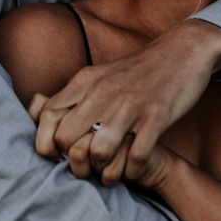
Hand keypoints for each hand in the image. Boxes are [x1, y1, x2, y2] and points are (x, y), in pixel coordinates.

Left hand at [29, 19, 220, 168]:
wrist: (183, 51)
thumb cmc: (138, 70)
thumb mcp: (99, 74)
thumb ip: (72, 94)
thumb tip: (37, 110)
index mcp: (86, 81)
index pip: (46, 115)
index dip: (45, 142)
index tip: (56, 155)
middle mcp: (103, 92)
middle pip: (67, 138)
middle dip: (73, 161)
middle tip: (85, 167)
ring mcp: (131, 104)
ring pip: (100, 151)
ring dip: (103, 168)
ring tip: (110, 170)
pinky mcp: (158, 115)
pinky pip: (137, 156)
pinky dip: (133, 170)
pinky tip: (134, 168)